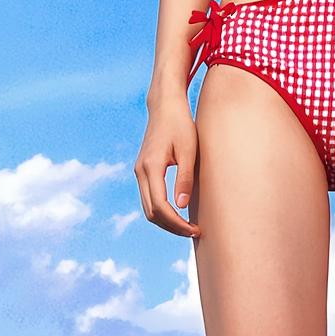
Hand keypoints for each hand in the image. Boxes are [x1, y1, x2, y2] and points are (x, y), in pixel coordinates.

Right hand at [134, 99, 201, 236]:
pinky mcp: (143, 169)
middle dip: (171, 226)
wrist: (165, 104)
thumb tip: (181, 207)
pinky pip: (149, 197)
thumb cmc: (180, 123)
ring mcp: (139, 171)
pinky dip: (161, 209)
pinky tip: (178, 211)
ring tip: (188, 225)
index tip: (195, 229)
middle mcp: (140, 171)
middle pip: (151, 212)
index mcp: (151, 167)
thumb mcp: (188, 149)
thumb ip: (184, 178)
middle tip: (194, 231)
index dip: (177, 223)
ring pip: (148, 207)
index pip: (160, 207)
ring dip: (166, 220)